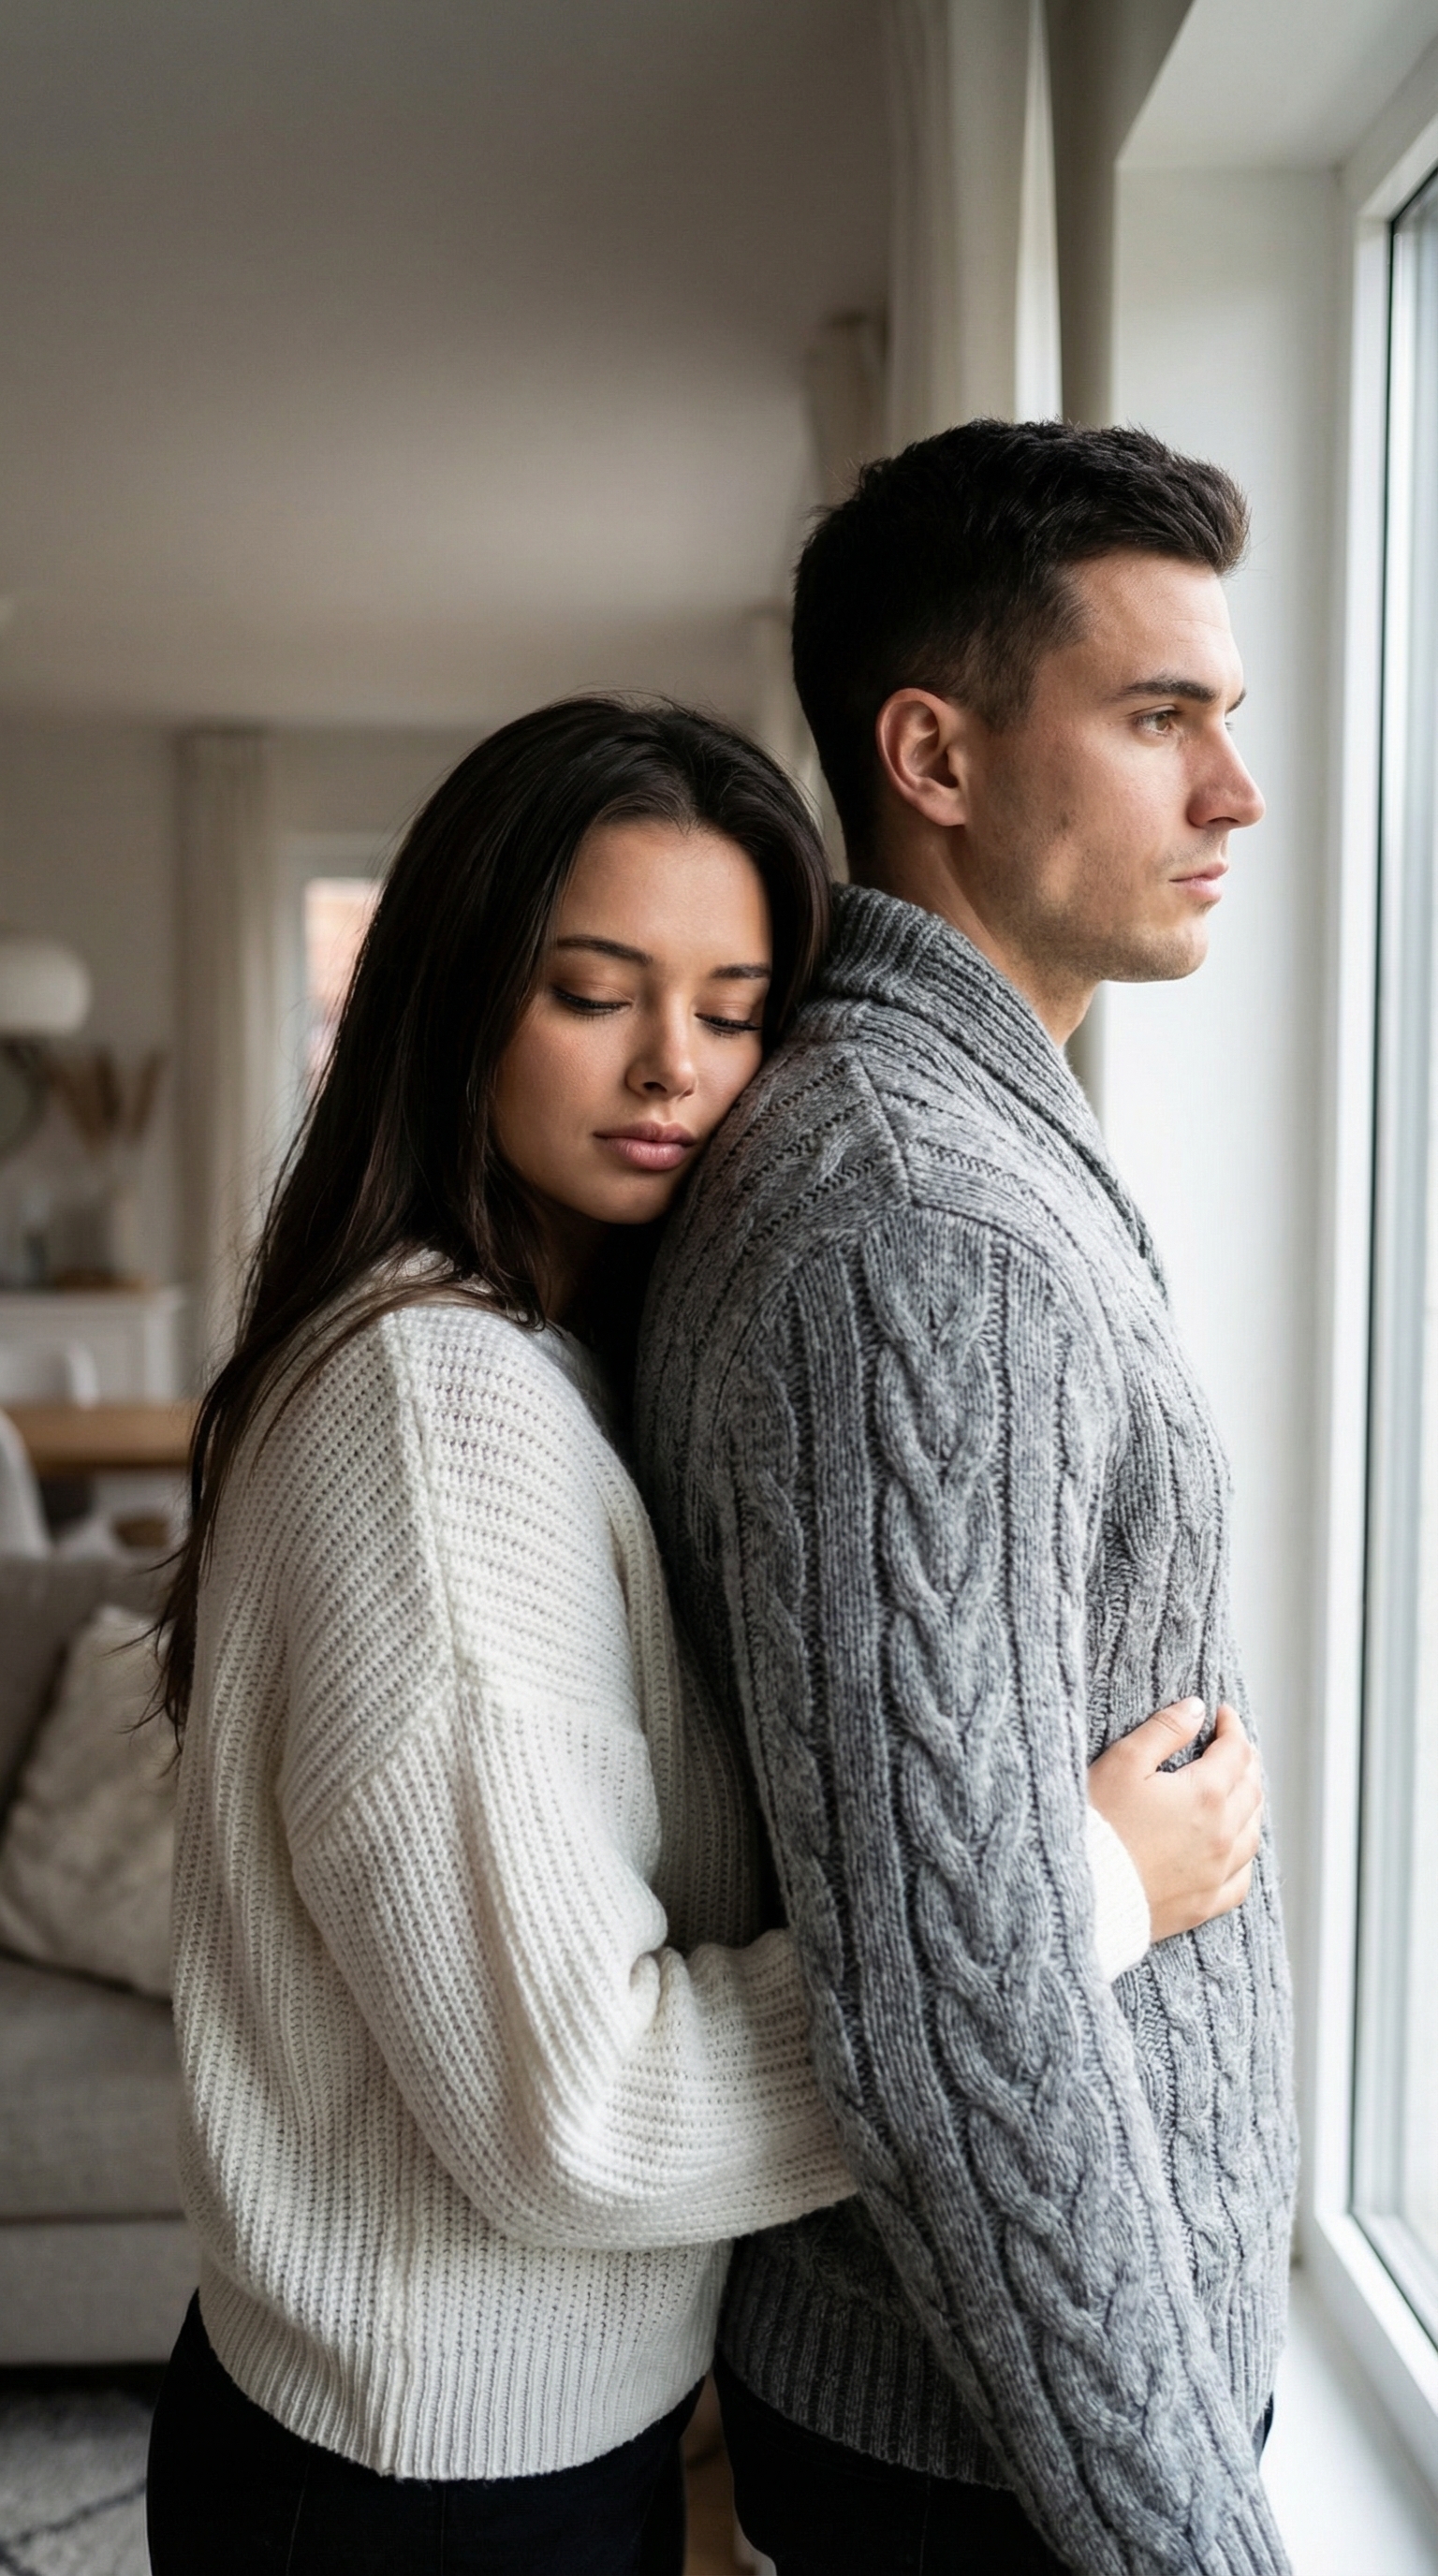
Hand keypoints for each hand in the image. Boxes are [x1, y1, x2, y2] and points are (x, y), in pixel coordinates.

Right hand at [1087, 1700, 1262, 1943]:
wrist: (1081, 1890)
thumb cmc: (1098, 1824)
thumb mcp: (1124, 1762)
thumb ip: (1164, 1730)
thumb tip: (1196, 1708)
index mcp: (1206, 1794)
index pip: (1236, 1751)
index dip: (1231, 1727)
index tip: (1222, 1714)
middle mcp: (1223, 1835)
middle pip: (1251, 1790)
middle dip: (1245, 1762)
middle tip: (1232, 1746)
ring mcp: (1217, 1873)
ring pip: (1253, 1833)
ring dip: (1250, 1805)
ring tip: (1238, 1790)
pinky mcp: (1204, 1904)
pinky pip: (1241, 1879)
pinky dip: (1244, 1856)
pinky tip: (1234, 1849)